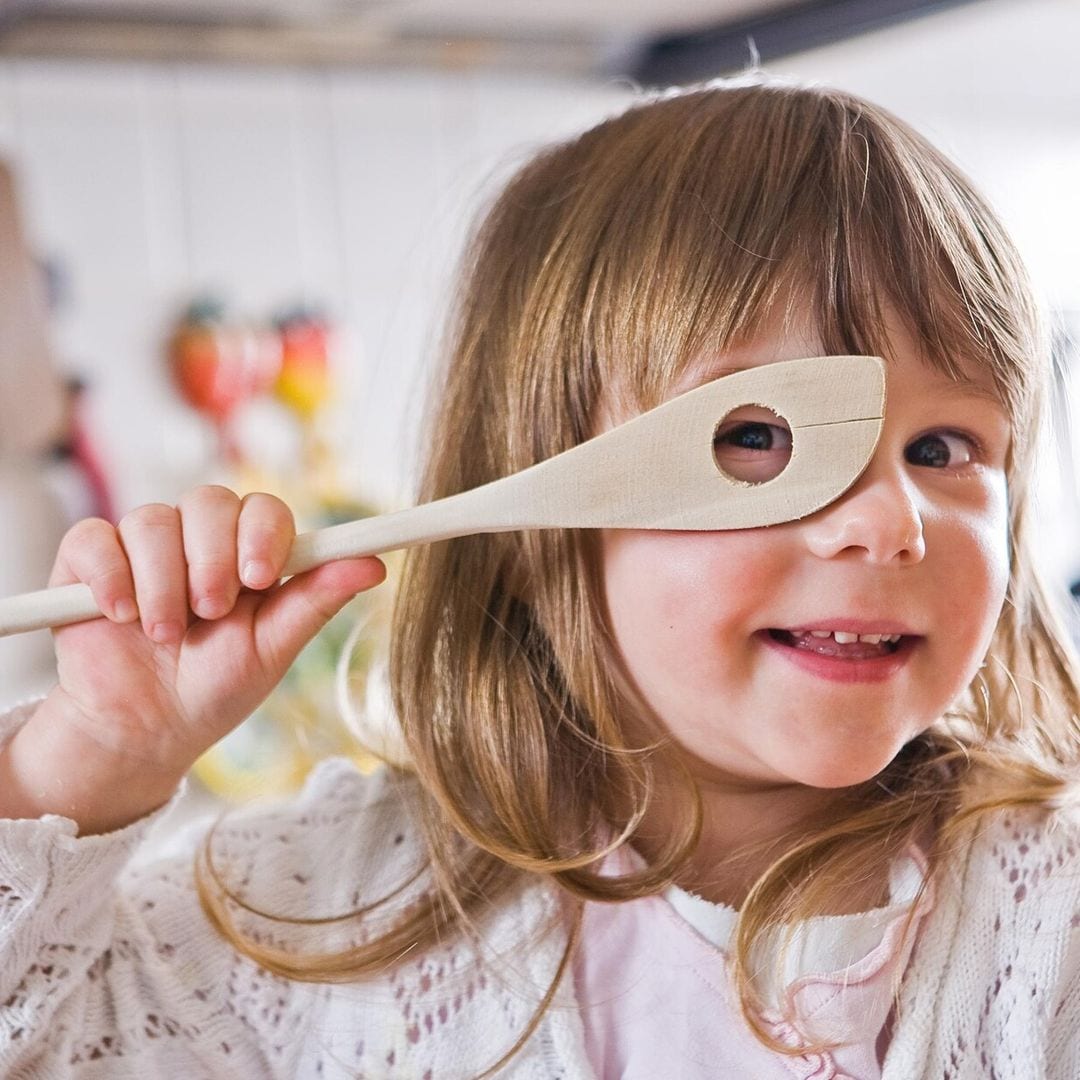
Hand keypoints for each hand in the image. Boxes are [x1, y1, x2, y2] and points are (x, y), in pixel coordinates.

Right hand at [3, 486, 384, 831]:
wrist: (146, 730)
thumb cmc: (216, 687)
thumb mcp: (271, 649)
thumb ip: (316, 601)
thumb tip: (376, 564)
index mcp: (248, 553)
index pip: (262, 509)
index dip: (262, 533)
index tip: (258, 577)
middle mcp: (197, 539)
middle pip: (208, 501)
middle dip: (211, 559)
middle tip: (210, 611)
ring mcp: (142, 546)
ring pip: (152, 520)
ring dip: (161, 582)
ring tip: (166, 633)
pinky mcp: (89, 561)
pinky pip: (94, 538)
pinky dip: (110, 575)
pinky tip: (119, 614)